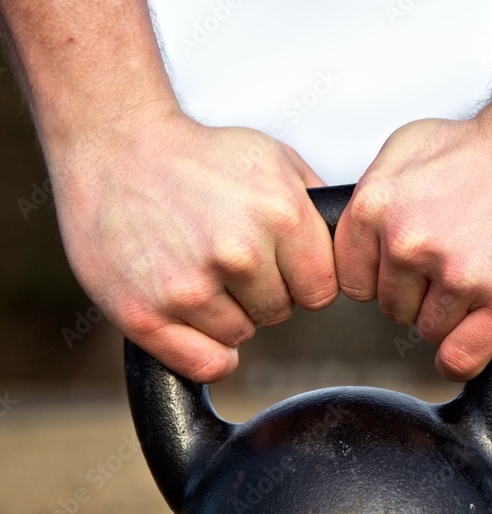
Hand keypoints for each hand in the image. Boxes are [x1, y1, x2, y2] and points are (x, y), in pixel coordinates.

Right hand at [48, 108, 337, 380]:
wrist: (114, 148)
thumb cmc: (197, 157)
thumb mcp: (273, 159)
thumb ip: (316, 207)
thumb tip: (353, 249)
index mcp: (281, 214)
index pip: (322, 290)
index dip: (299, 277)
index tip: (275, 260)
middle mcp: (239, 252)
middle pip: (280, 313)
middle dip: (260, 291)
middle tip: (223, 254)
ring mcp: (190, 287)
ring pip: (240, 336)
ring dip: (225, 314)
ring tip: (195, 268)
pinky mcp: (147, 315)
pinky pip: (207, 365)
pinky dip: (204, 350)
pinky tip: (190, 314)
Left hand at [334, 104, 491, 379]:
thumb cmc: (479, 142)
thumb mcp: (403, 150)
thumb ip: (369, 199)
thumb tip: (346, 242)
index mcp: (375, 207)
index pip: (355, 283)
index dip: (385, 277)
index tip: (412, 265)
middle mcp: (410, 242)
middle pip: (394, 309)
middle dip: (422, 293)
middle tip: (460, 258)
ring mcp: (459, 273)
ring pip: (431, 331)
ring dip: (454, 314)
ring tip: (483, 272)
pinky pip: (460, 357)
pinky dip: (463, 358)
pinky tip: (477, 336)